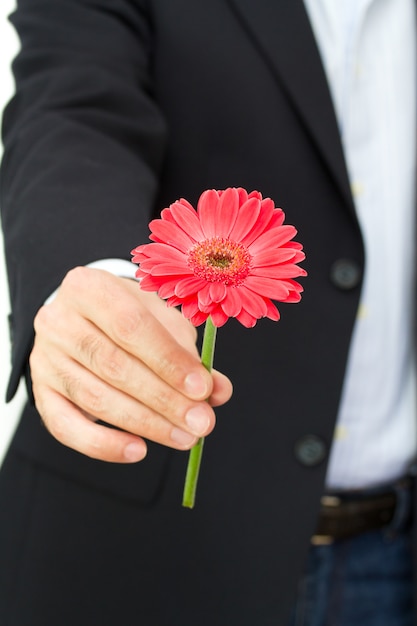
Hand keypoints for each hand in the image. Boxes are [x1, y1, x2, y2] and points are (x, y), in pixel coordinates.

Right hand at [30, 267, 232, 462]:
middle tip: (202, 423)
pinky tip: (138, 451)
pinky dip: (102, 445)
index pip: (131, 326)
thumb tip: (218, 392)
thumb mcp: (163, 321)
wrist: (85, 319)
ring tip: (184, 438)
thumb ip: (190, 353)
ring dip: (145, 424)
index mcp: (89, 288)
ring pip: (94, 398)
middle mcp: (58, 320)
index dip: (168, 360)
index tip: (202, 388)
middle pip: (113, 365)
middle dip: (163, 399)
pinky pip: (65, 427)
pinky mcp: (41, 392)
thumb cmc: (130, 316)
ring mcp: (44, 358)